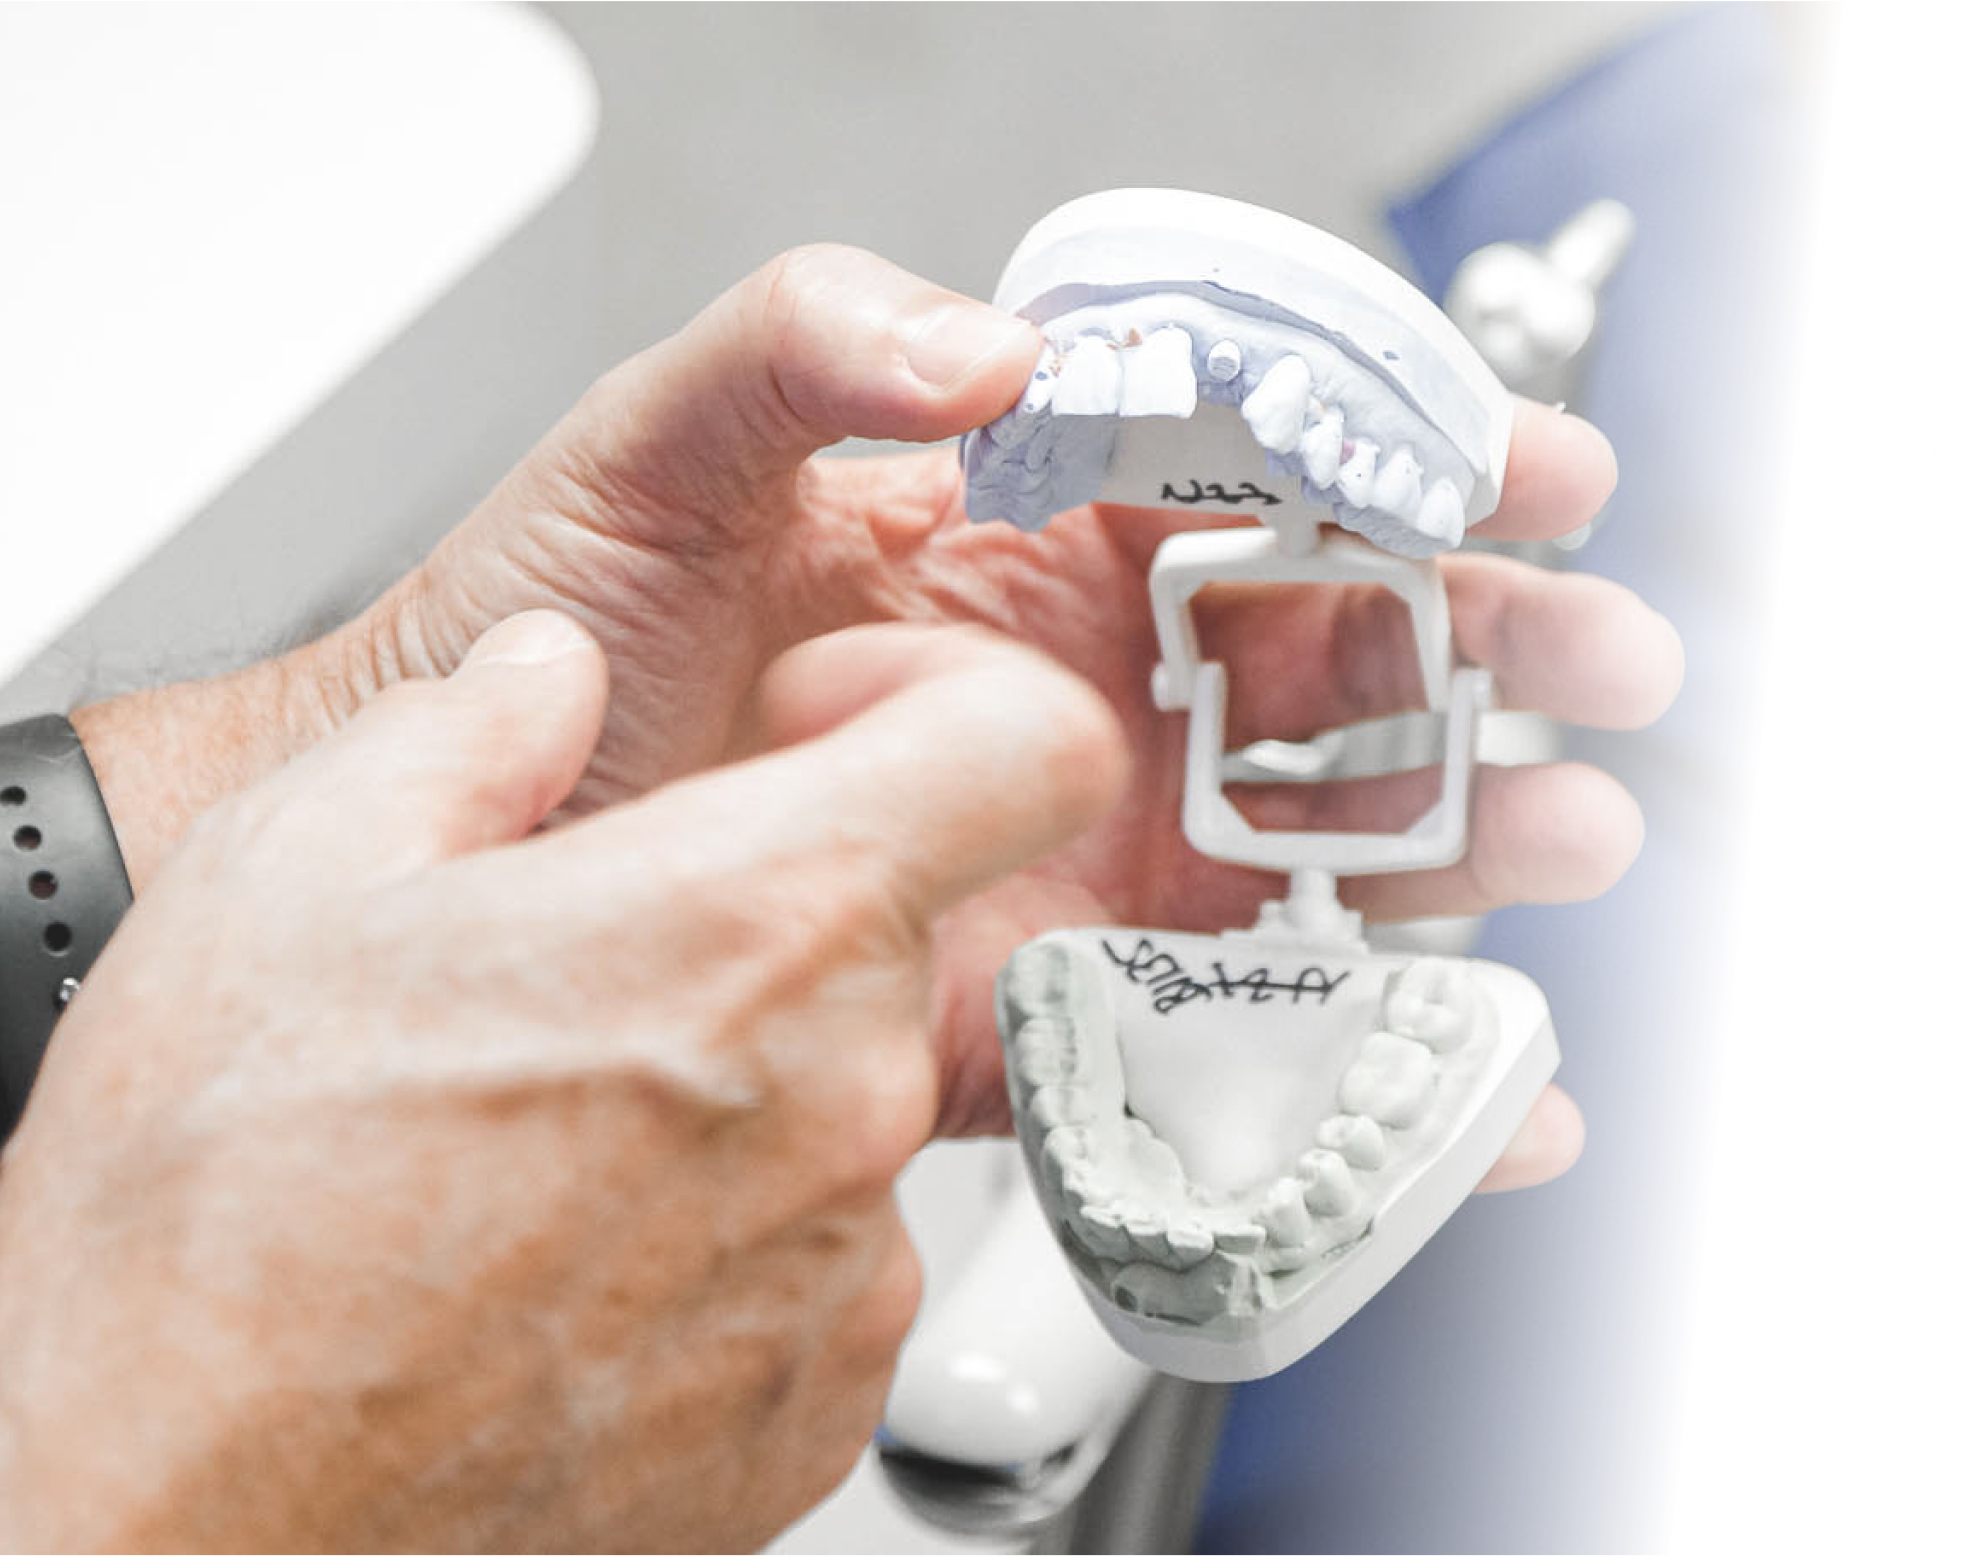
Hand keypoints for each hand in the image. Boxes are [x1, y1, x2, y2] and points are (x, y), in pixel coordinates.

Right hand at [0, 613, 1127, 1551]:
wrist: (176, 1507)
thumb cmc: (217, 1219)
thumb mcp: (289, 865)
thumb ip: (468, 726)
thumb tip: (543, 678)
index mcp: (754, 922)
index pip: (1030, 747)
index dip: (948, 695)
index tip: (825, 725)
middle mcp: (840, 1103)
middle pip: (892, 937)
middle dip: (754, 912)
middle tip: (573, 953)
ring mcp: (839, 1280)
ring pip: (836, 1108)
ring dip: (725, 1086)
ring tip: (522, 1134)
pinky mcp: (804, 1416)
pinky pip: (811, 1269)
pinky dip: (716, 1241)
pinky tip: (545, 1256)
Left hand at [322, 245, 1683, 1154]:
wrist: (434, 843)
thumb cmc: (532, 622)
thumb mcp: (660, 435)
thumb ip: (814, 338)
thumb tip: (995, 344)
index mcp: (1004, 529)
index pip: (1245, 479)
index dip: (1401, 465)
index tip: (1528, 466)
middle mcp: (1052, 682)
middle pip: (1320, 658)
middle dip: (1485, 651)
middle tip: (1597, 660)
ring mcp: (1046, 842)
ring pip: (1301, 836)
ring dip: (1456, 837)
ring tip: (1563, 834)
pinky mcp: (1013, 989)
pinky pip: (1196, 1019)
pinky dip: (1339, 1057)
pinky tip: (1450, 1076)